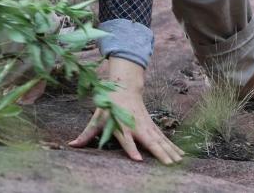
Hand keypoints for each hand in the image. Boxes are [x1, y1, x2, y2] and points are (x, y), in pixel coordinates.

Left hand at [68, 57, 183, 164]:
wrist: (124, 87)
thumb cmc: (108, 105)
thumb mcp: (96, 118)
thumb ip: (87, 134)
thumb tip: (71, 145)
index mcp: (122, 125)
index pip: (126, 139)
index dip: (131, 149)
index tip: (138, 160)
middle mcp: (136, 126)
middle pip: (149, 141)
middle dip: (160, 153)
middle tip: (169, 165)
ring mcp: (146, 125)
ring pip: (161, 140)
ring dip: (170, 151)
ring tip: (178, 163)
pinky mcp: (152, 126)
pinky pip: (164, 138)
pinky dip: (173, 146)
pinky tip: (182, 155)